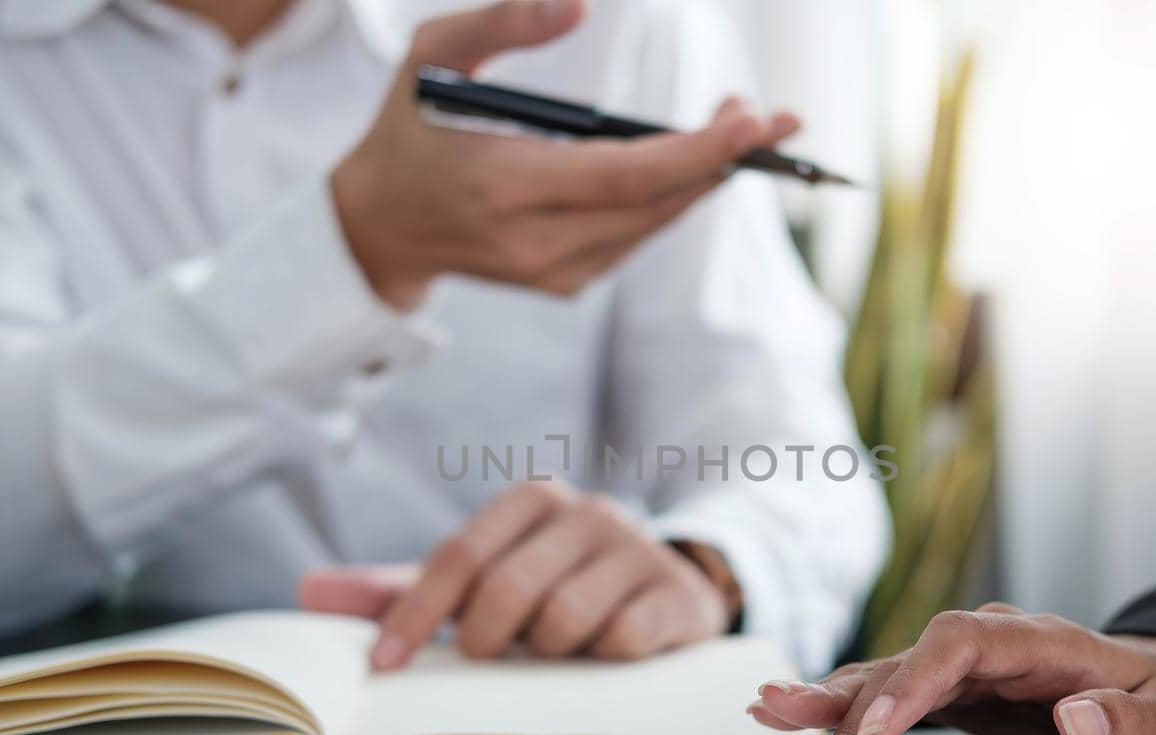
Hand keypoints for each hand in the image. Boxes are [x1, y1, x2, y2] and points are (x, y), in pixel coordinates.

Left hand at [298, 480, 735, 668]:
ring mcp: (636, 548)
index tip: (386, 664)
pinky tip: (604, 653)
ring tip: (556, 648)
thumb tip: (308, 592)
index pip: (458, 555)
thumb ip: (403, 587)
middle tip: (492, 655)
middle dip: (486, 639)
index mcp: (531, 499)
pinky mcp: (675, 593)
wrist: (667, 586)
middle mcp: (586, 510)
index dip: (415, 614)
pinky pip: (622, 639)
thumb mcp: (483, 578)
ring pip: (564, 617)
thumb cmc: (555, 584)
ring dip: (548, 652)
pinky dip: (601, 659)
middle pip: (507, 588)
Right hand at [332, 0, 799, 307]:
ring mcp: (552, 273)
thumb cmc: (409, 126)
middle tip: (775, 117)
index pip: (620, 176)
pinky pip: (637, 236)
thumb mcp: (432, 55)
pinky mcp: (565, 284)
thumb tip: (581, 1)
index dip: (694, 151)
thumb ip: (503, 22)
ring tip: (741, 130)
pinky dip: (670, 199)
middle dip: (720, 160)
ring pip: (653, 224)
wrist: (380, 226)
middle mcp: (531, 242)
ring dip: (704, 177)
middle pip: (653, 205)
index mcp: (501, 185)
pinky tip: (692, 164)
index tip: (752, 120)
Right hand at [750, 604, 1155, 734]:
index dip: (910, 683)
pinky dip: (839, 707)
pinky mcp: (946, 687)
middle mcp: (986, 641)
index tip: (873, 729)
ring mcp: (961, 663)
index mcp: (1034, 640)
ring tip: (767, 710)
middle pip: (904, 664)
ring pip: (884, 676)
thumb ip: (1121, 720)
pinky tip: (791, 711)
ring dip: (826, 699)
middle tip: (789, 733)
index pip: (956, 646)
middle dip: (845, 705)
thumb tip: (1075, 717)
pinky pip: (885, 694)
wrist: (1155, 690)